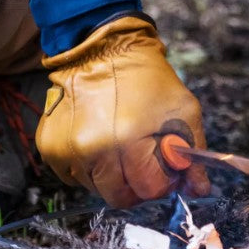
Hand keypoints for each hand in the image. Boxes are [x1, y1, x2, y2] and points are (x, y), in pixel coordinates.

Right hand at [36, 15, 209, 206]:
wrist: (105, 50)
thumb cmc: (148, 80)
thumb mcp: (183, 111)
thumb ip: (192, 155)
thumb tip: (198, 190)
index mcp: (127, 140)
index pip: (148, 190)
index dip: (162, 182)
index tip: (165, 168)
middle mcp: (92, 148)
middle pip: (119, 197)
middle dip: (137, 185)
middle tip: (144, 163)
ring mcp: (66, 149)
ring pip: (96, 189)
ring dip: (113, 176)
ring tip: (121, 145)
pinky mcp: (49, 146)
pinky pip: (74, 176)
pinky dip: (90, 167)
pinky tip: (100, 141)